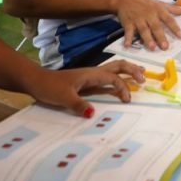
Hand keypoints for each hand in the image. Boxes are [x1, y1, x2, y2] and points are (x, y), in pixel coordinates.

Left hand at [25, 59, 145, 116]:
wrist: (37, 81)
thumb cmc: (50, 87)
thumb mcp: (63, 97)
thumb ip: (78, 105)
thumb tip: (92, 114)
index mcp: (91, 74)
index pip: (113, 78)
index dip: (123, 87)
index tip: (127, 99)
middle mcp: (93, 73)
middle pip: (118, 66)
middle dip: (132, 70)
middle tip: (144, 78)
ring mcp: (91, 76)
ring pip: (114, 69)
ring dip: (127, 70)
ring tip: (141, 73)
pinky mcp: (87, 82)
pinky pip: (107, 77)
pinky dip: (118, 78)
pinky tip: (121, 82)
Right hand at [113, 0, 180, 50]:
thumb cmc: (144, 2)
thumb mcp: (159, 3)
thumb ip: (173, 8)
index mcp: (158, 10)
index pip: (168, 19)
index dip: (175, 27)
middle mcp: (149, 15)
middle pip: (156, 27)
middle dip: (161, 37)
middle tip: (165, 47)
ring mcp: (138, 19)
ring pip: (144, 30)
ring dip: (147, 39)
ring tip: (152, 48)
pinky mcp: (128, 23)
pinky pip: (128, 31)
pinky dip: (127, 38)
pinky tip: (128, 45)